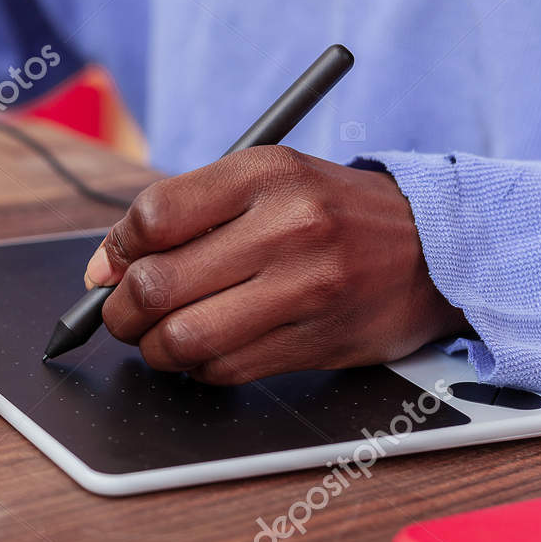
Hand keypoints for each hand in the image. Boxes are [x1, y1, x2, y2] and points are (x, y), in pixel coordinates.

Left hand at [83, 145, 467, 383]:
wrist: (438, 248)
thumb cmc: (333, 213)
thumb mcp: (268, 181)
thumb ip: (185, 214)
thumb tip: (102, 269)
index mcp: (266, 172)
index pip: (152, 217)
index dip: (116, 252)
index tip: (112, 268)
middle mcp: (287, 226)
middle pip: (158, 285)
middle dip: (119, 312)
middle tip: (123, 314)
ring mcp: (307, 286)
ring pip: (184, 339)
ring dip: (154, 348)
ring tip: (160, 338)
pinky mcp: (318, 340)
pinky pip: (224, 369)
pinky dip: (199, 368)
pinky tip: (209, 351)